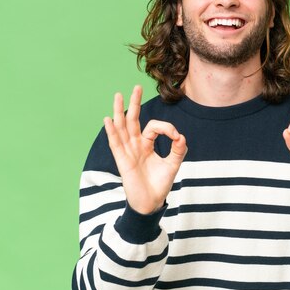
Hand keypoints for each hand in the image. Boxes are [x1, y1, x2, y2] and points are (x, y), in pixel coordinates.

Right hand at [104, 85, 186, 213]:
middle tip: (136, 87)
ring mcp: (128, 151)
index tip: (176, 136)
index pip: (153, 127)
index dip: (166, 128)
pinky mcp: (123, 161)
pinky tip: (109, 119)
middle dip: (135, 103)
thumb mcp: (173, 164)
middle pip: (133, 120)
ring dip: (120, 111)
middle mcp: (135, 145)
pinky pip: (116, 143)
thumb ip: (178, 150)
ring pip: (122, 127)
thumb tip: (181, 136)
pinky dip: (112, 131)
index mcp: (147, 144)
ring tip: (118, 95)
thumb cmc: (160, 184)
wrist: (151, 202)